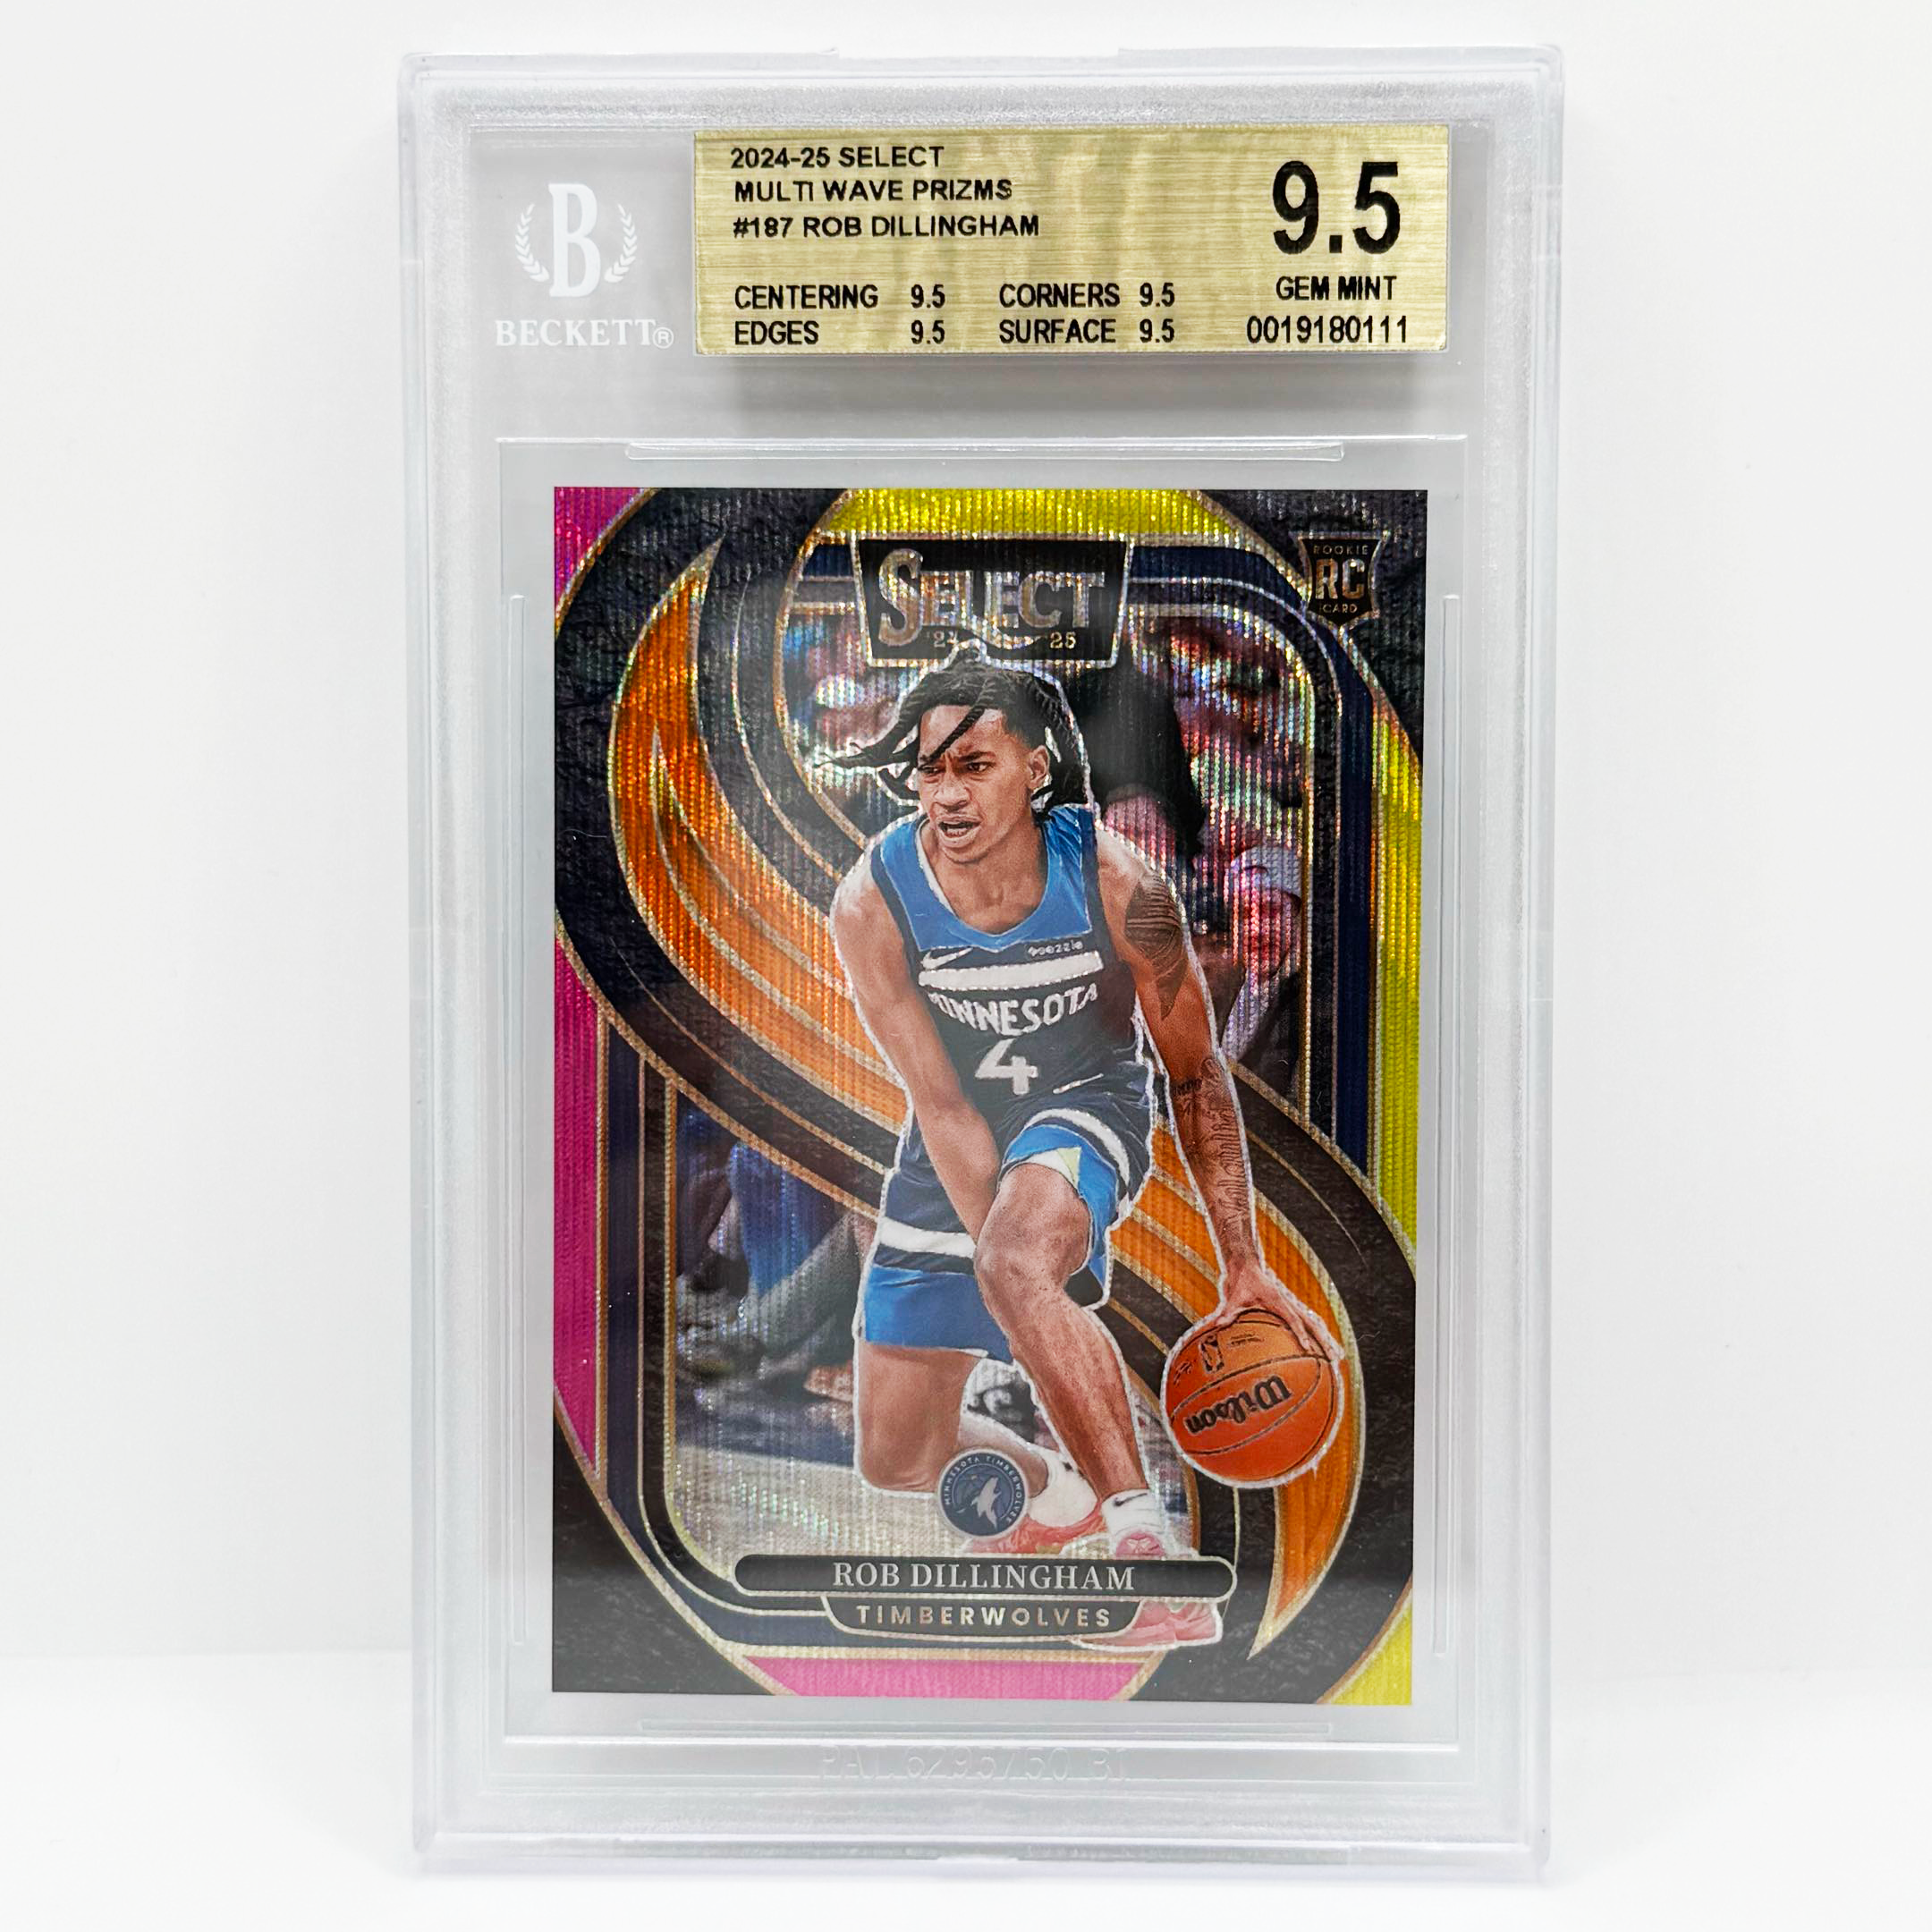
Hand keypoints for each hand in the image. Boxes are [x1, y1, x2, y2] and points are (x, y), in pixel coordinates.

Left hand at [1218, 1260, 1337, 1361]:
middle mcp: (1289, 1304)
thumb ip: (1228, 1311)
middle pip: (1312, 1324)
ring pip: (1313, 1325)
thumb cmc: (1242, 1283)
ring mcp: (1292, 1307)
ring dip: (1325, 1340)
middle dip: (1324, 1341)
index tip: (1308, 1348)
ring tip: (1336, 1358)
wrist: (1247, 1268)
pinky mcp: (1290, 1310)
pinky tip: (1322, 1351)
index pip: (1293, 1319)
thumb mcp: (1234, 1297)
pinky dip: (1316, 1337)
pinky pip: (1306, 1325)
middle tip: (1334, 1358)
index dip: (1300, 1334)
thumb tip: (1218, 1324)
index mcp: (1278, 1301)